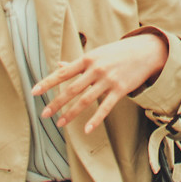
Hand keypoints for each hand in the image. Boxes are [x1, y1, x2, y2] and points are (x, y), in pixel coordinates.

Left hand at [34, 31, 168, 133]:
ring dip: (71, 113)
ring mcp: (108, 80)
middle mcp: (96, 69)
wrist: (146, 51)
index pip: (63, 73)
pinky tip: (86, 129)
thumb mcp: (97, 54)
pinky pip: (105, 107)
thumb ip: (77, 63)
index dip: (47, 83)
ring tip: (60, 123)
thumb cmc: (118, 52)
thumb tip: (59, 65)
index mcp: (87, 59)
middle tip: (44, 114)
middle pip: (71, 89)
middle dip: (56, 103)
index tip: (34, 92)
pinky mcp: (120, 89)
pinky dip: (95, 119)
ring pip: (86, 100)